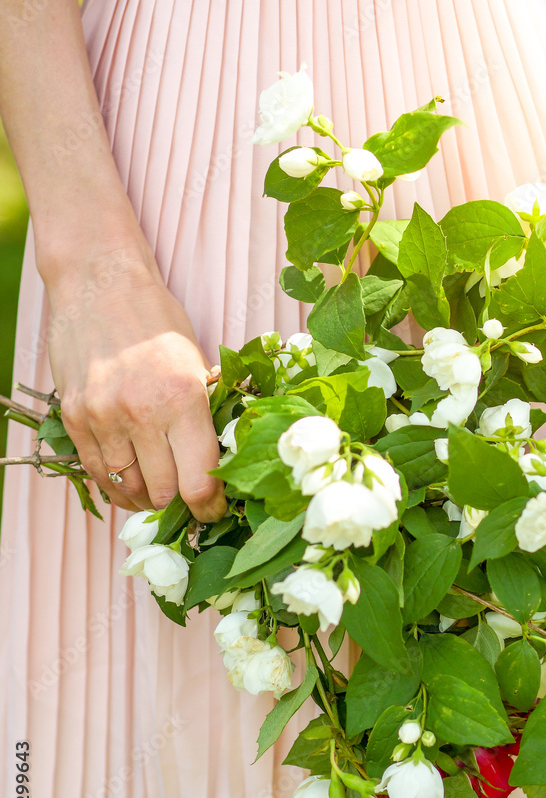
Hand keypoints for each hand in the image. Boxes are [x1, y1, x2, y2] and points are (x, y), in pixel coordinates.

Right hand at [45, 246, 226, 521]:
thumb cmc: (158, 322)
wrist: (99, 283)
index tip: (214, 513)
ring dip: (146, 499)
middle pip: (163, 494)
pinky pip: (97, 471)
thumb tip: (218, 468)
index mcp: (184, 399)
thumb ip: (205, 417)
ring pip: (128, 488)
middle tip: (188, 505)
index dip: (209, 509)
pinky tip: (130, 483)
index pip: (198, 483)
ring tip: (158, 495)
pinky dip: (116, 484)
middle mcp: (142, 413)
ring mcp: (103, 417)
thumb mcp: (198, 363)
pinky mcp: (75, 417)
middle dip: (178, 507)